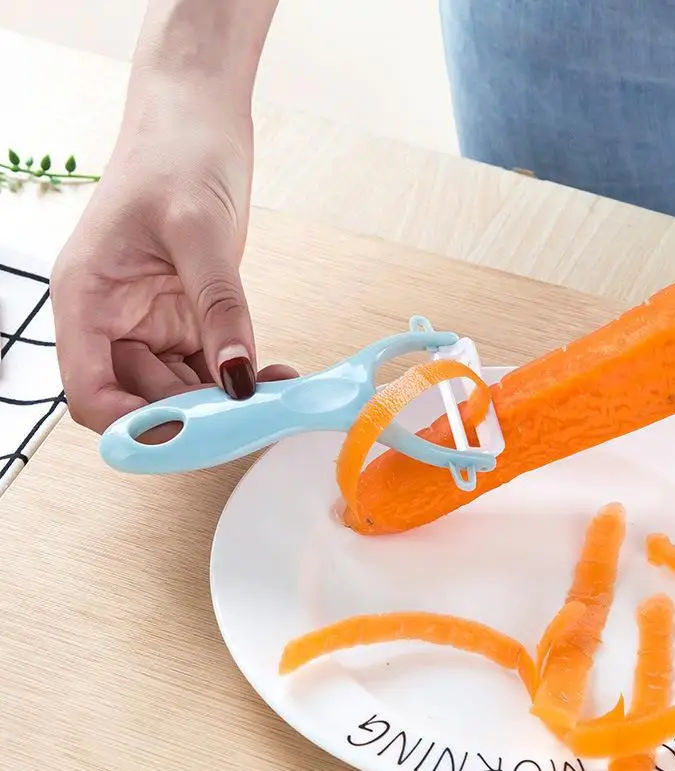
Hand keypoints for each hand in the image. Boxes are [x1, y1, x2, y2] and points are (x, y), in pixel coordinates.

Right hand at [51, 75, 295, 437]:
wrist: (197, 118)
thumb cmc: (176, 155)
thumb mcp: (197, 232)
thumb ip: (217, 307)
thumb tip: (237, 376)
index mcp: (87, 299)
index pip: (90, 391)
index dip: (130, 425)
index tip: (185, 434)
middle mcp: (115, 319)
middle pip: (144, 398)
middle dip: (195, 414)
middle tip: (250, 418)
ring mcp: (152, 320)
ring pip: (182, 387)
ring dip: (225, 400)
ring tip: (275, 395)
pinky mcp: (187, 315)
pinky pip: (211, 363)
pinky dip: (240, 375)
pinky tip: (274, 376)